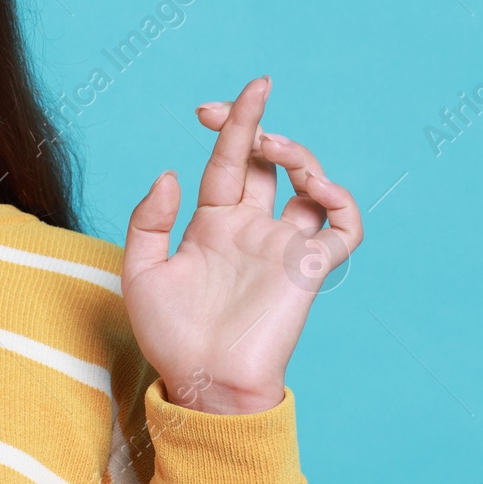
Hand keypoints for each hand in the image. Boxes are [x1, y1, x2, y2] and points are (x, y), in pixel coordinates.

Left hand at [120, 75, 362, 414]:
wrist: (200, 382)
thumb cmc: (169, 336)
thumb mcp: (139, 270)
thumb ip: (148, 219)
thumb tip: (171, 173)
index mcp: (212, 223)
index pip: (227, 161)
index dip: (227, 126)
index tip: (208, 105)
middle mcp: (250, 228)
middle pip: (267, 162)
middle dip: (258, 127)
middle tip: (248, 102)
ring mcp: (281, 246)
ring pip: (308, 183)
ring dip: (298, 154)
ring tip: (275, 147)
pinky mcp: (306, 269)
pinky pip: (343, 229)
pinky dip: (339, 201)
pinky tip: (312, 188)